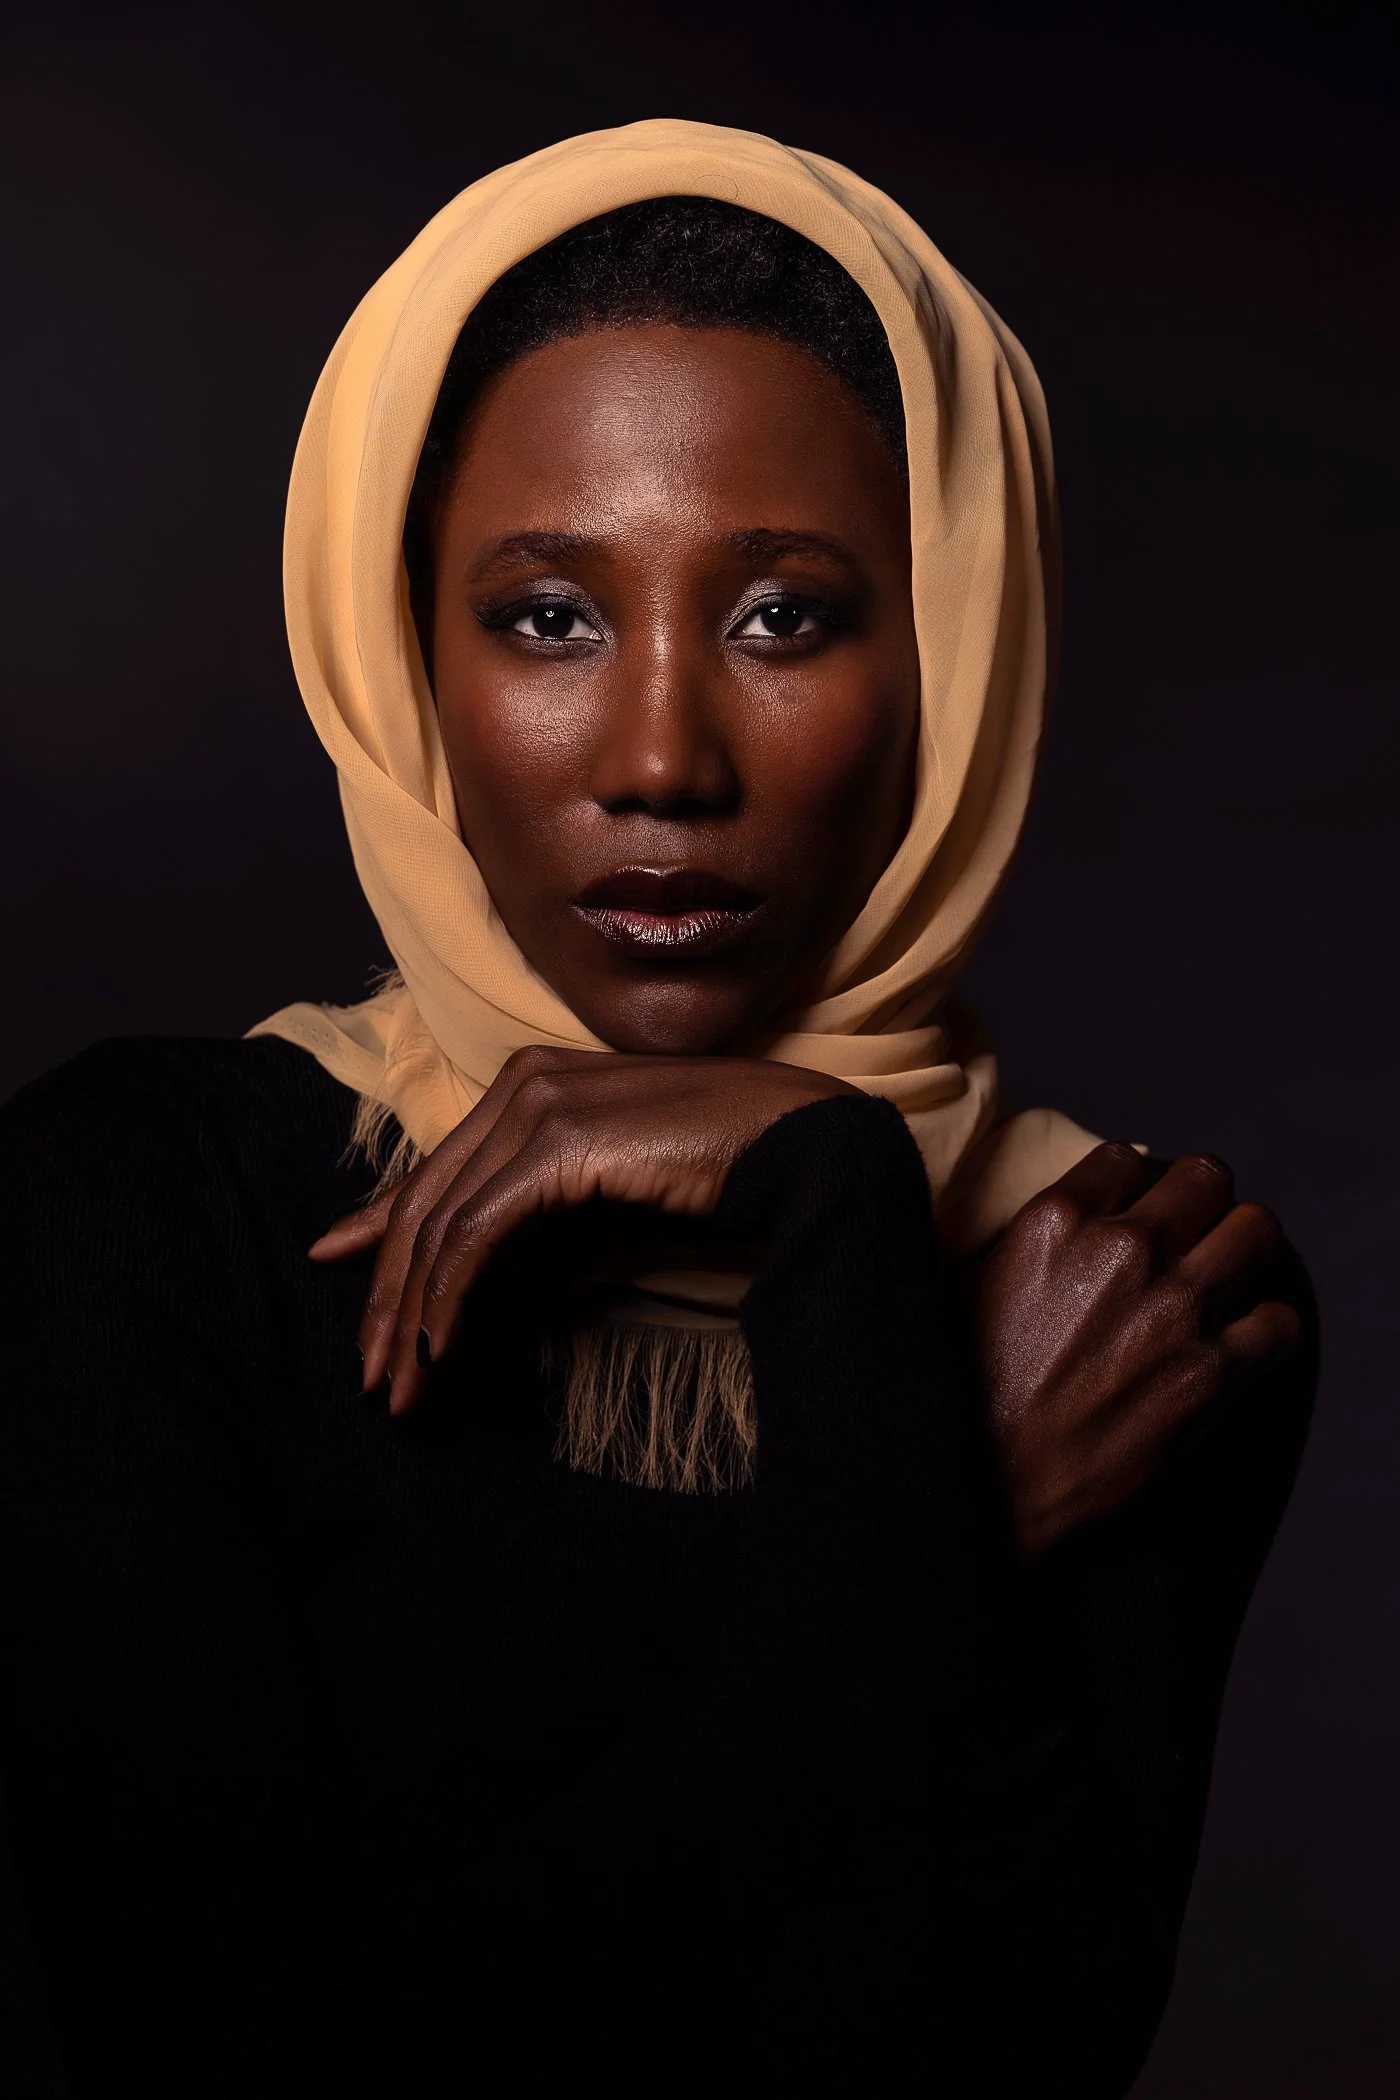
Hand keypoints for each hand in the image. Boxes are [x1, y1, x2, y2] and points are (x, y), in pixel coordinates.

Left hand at [308, 1045, 854, 1412]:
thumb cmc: (717, 1185)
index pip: (438, 1169)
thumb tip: (469, 1278)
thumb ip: (536, 1234)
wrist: (801, 1152)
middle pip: (427, 1199)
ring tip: (400, 1383)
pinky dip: (451, 1295)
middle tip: (373, 1374)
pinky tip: (440, 1346)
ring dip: (411, 1313)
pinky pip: (476, 1231)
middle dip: (389, 1295)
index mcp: (534, 1083)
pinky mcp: (559, 1139)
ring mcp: (540, 1102)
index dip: (381, 1229)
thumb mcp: (606, 1219)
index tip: (336, 1269)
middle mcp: (525, 1081)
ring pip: (442, 1221)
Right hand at [967, 1142, 1302, 1554]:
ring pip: (1258, 1231)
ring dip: (1244, 1250)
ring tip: (1227, 1276)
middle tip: (1190, 1235)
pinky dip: (1267, 1330)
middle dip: (1201, 1203)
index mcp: (1056, 1220)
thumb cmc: (963, 1391)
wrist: (988, 1489)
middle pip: (1206, 1176)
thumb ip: (1027, 1236)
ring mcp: (1176, 1311)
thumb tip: (1074, 1210)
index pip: (1126, 1158)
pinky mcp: (1213, 1377)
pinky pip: (1280, 1323)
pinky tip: (1241, 1343)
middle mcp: (1124, 1251)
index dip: (1132, 1186)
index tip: (1131, 1213)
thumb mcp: (968, 1282)